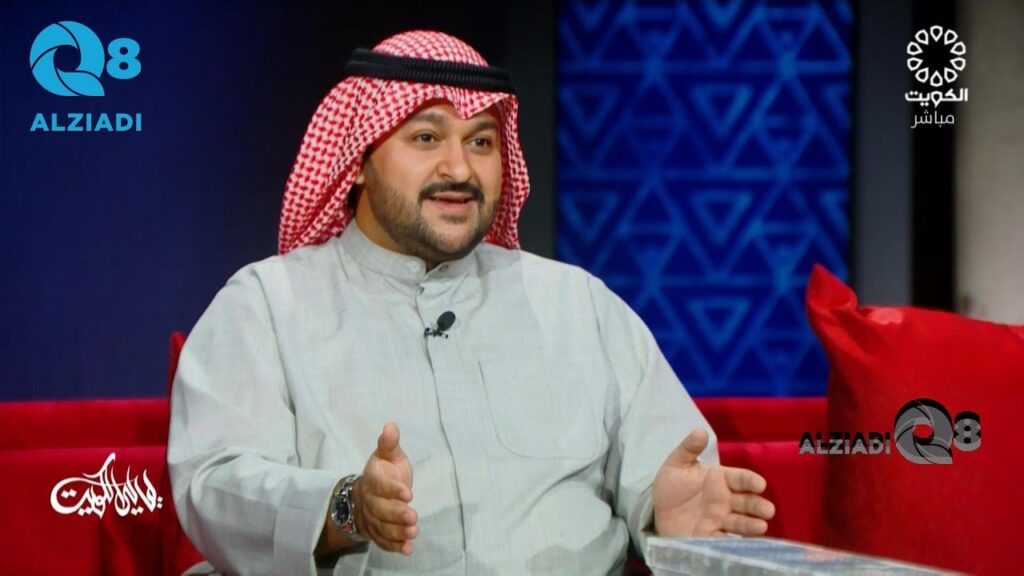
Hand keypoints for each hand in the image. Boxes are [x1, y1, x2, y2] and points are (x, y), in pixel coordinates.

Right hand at [354, 422, 417, 554]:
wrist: (367, 493)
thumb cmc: (384, 471)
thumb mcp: (388, 455)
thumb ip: (389, 444)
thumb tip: (391, 425)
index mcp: (372, 479)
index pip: (380, 485)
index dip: (393, 490)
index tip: (409, 494)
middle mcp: (370, 500)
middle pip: (380, 510)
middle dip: (396, 514)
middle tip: (413, 516)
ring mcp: (372, 518)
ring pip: (381, 527)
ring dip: (397, 531)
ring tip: (413, 532)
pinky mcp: (377, 532)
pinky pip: (383, 541)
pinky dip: (394, 546)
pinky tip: (407, 549)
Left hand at [652, 428, 774, 536]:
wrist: (657, 511)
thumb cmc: (672, 485)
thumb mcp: (676, 464)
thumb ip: (688, 449)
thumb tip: (700, 432)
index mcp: (720, 480)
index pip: (740, 478)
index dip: (751, 481)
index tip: (759, 484)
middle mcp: (725, 501)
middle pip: (747, 502)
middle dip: (758, 506)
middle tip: (768, 510)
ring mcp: (719, 520)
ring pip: (740, 523)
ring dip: (751, 525)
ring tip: (761, 527)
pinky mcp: (710, 537)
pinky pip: (724, 540)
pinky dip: (733, 544)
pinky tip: (739, 546)